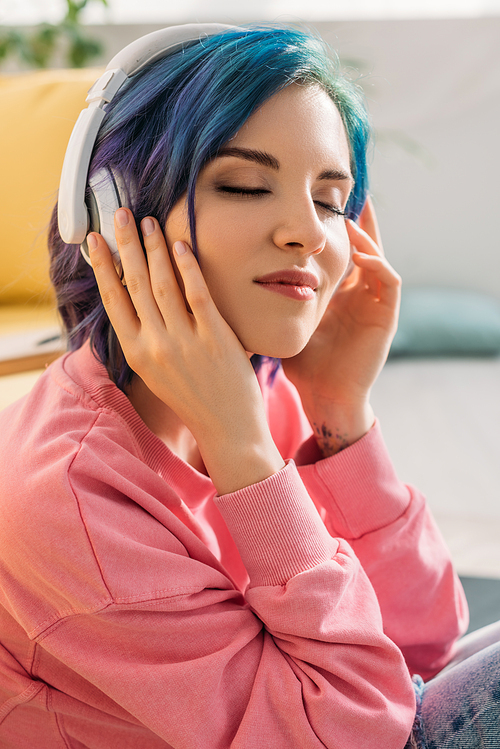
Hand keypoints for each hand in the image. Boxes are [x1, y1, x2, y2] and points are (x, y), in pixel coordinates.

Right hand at [88, 209, 284, 493]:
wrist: (227, 427)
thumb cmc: (193, 397)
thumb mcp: (157, 371)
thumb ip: (145, 338)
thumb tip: (136, 299)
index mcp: (136, 353)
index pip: (113, 301)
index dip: (103, 267)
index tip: (95, 240)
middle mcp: (155, 345)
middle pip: (133, 284)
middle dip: (124, 245)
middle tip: (120, 214)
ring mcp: (184, 341)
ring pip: (162, 285)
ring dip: (153, 249)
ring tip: (149, 222)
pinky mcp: (214, 338)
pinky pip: (197, 294)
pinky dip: (187, 267)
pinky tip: (181, 245)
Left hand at [282, 198, 400, 454]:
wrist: (326, 397)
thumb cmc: (304, 365)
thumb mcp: (285, 322)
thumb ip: (269, 301)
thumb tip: (235, 278)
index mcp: (337, 295)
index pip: (338, 251)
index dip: (331, 229)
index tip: (314, 204)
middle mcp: (359, 295)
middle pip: (362, 247)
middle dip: (355, 221)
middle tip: (342, 192)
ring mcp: (375, 305)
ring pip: (378, 257)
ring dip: (366, 236)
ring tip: (348, 217)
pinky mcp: (387, 317)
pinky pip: (390, 281)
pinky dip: (377, 264)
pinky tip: (358, 253)